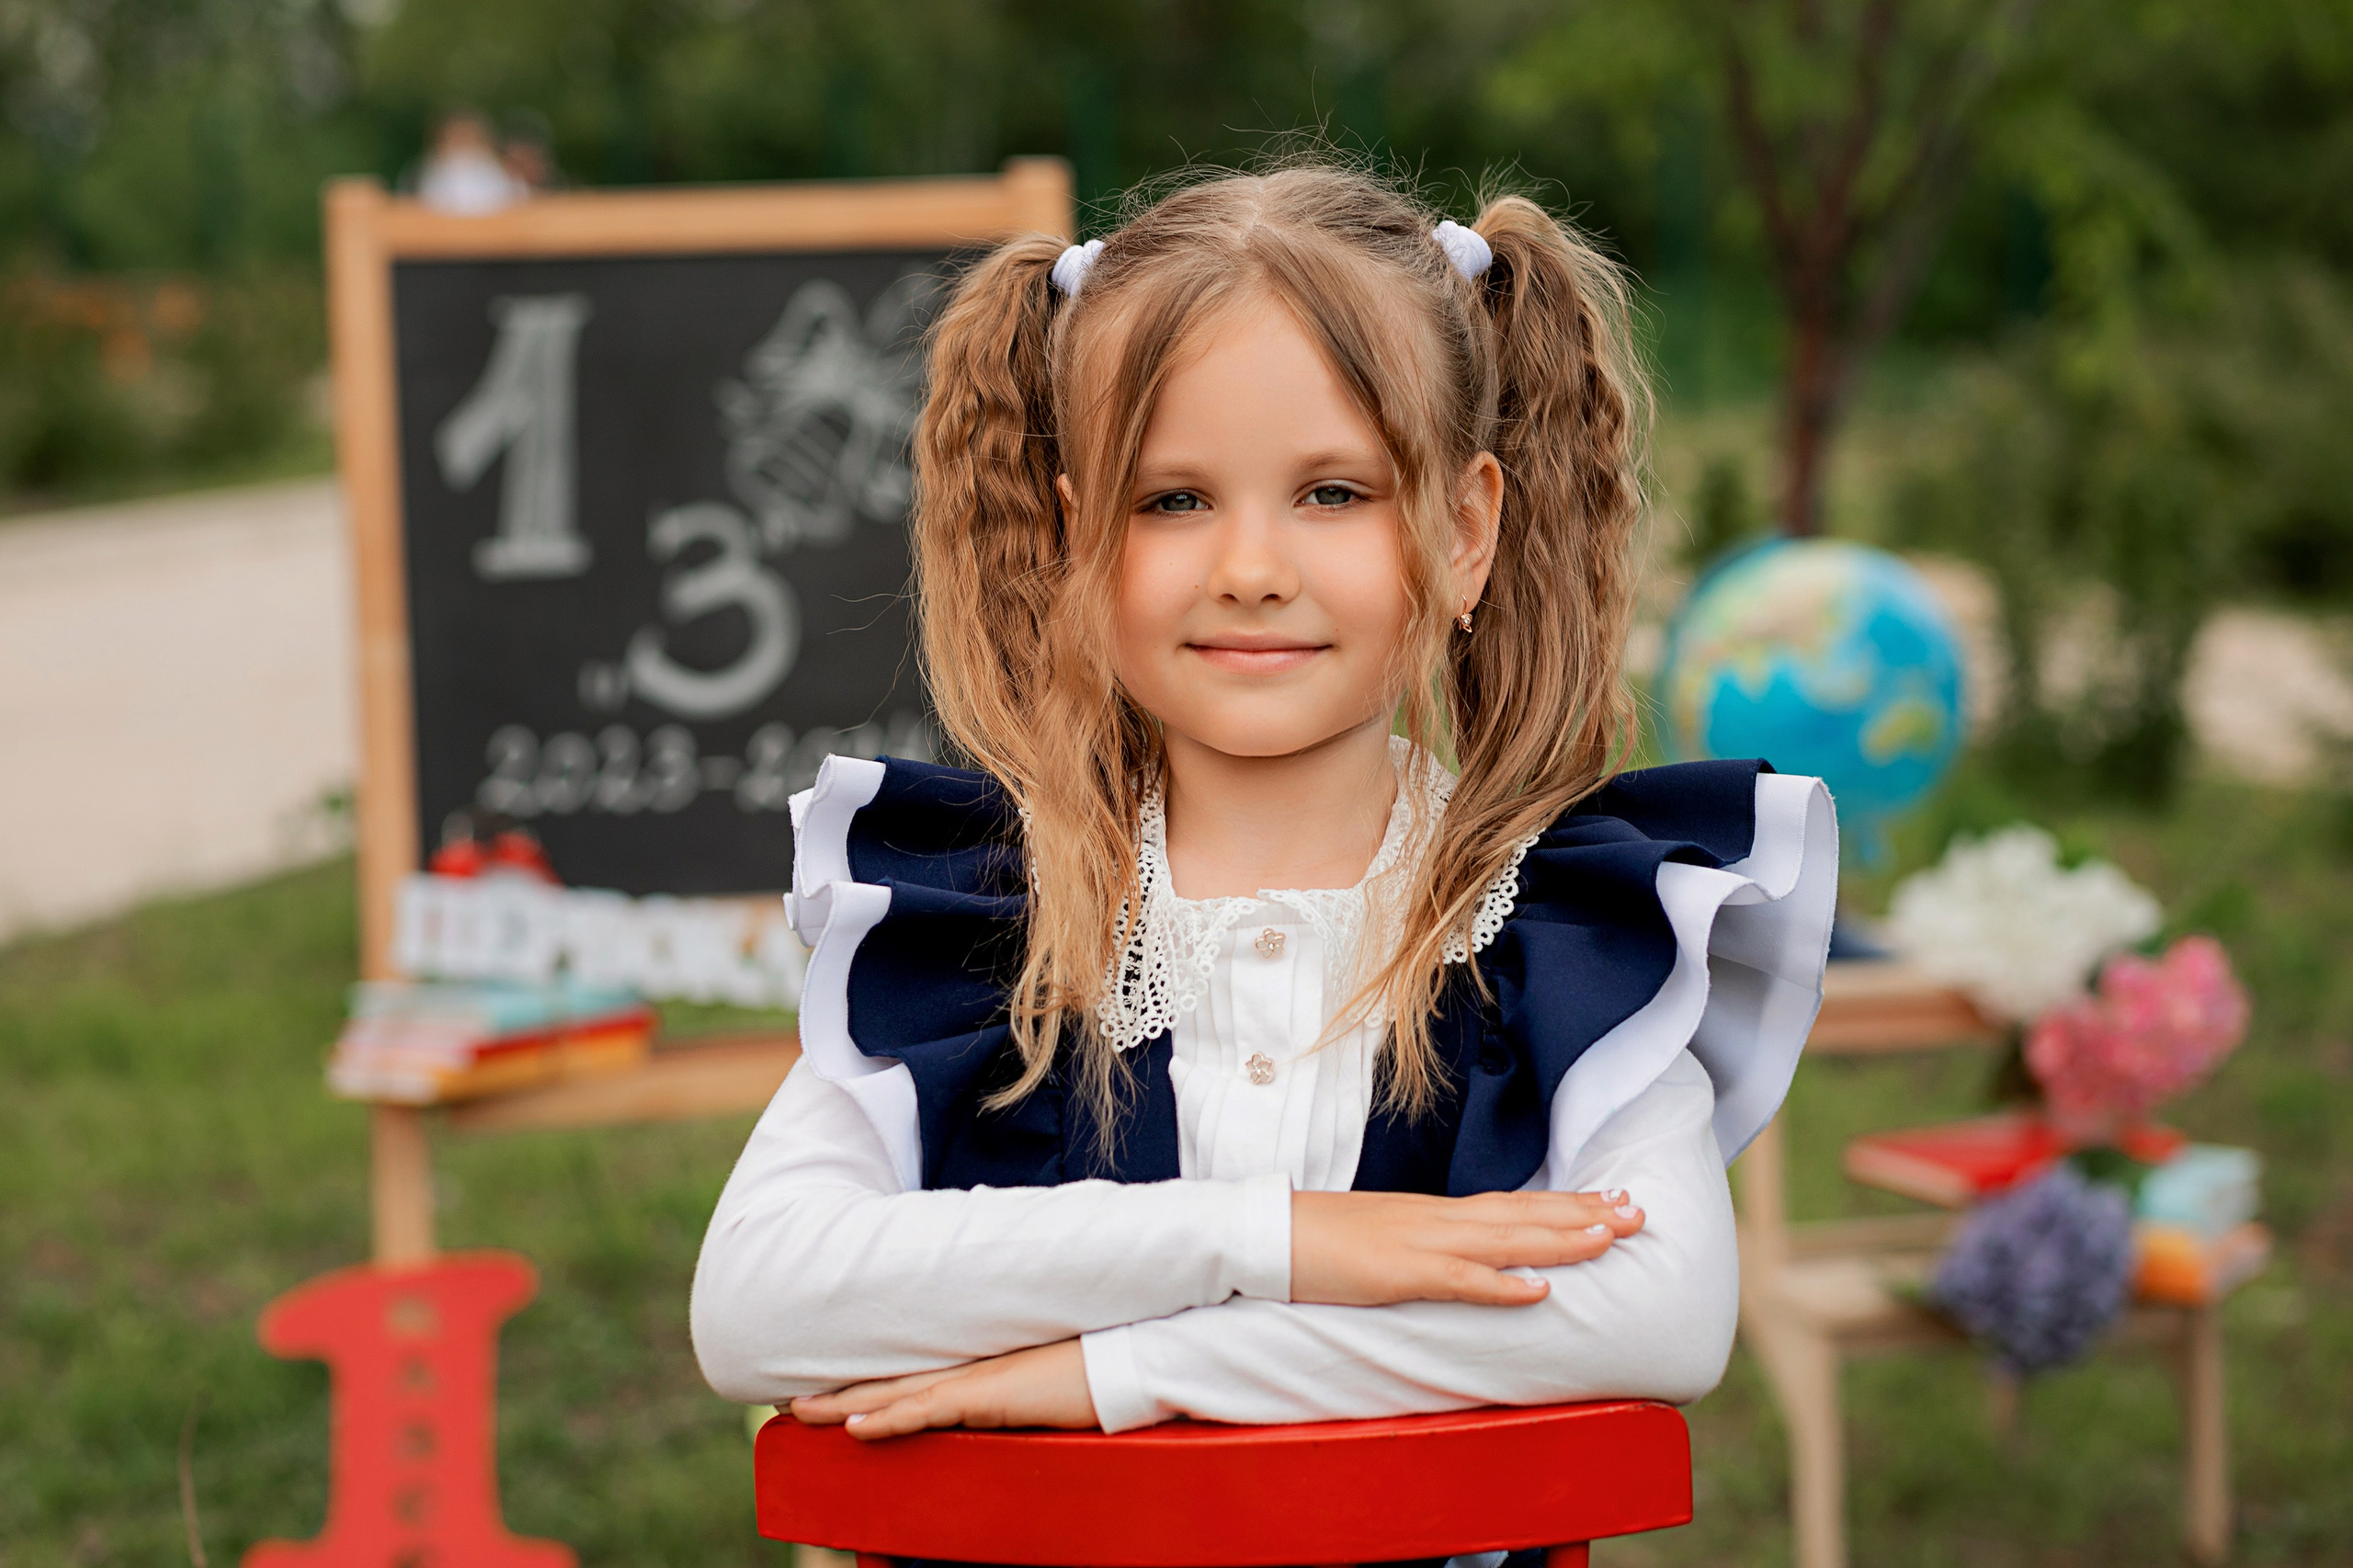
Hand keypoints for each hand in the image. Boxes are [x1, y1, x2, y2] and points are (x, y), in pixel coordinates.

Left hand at [786, 1340, 1098, 1440]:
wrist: (1125, 1359)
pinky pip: (928, 1410)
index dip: (862, 1376)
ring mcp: (974, 1378)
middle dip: (834, 1387)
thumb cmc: (1093, 1364)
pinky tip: (854, 1426)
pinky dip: (889, 1418)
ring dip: (842, 1402)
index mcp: (974, 1359)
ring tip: (797, 1411)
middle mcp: (966, 1363)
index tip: (821, 1381)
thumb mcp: (1040, 1370)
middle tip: (785, 1395)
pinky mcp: (987, 1396)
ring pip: (894, 1391)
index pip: (907, 1369)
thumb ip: (1007, 1376)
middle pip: (887, 1375)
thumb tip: (995, 1387)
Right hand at [1291, 1187, 1644, 1306]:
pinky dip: (1502, 1284)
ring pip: (1504, 1238)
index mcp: (1435, 1214)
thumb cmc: (1321, 1242)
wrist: (1267, 1233)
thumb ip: (1428, 1247)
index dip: (1565, 1201)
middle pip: (1522, 1212)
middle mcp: (1437, 1219)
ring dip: (1560, 1237)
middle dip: (1583, 1212)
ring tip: (1610, 1236)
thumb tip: (1467, 1259)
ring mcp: (1420, 1242)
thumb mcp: (1385, 1240)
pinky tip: (1540, 1290)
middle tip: (1639, 1211)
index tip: (1611, 1198)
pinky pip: (1459, 1279)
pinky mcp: (1398, 1272)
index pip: (1513, 1203)